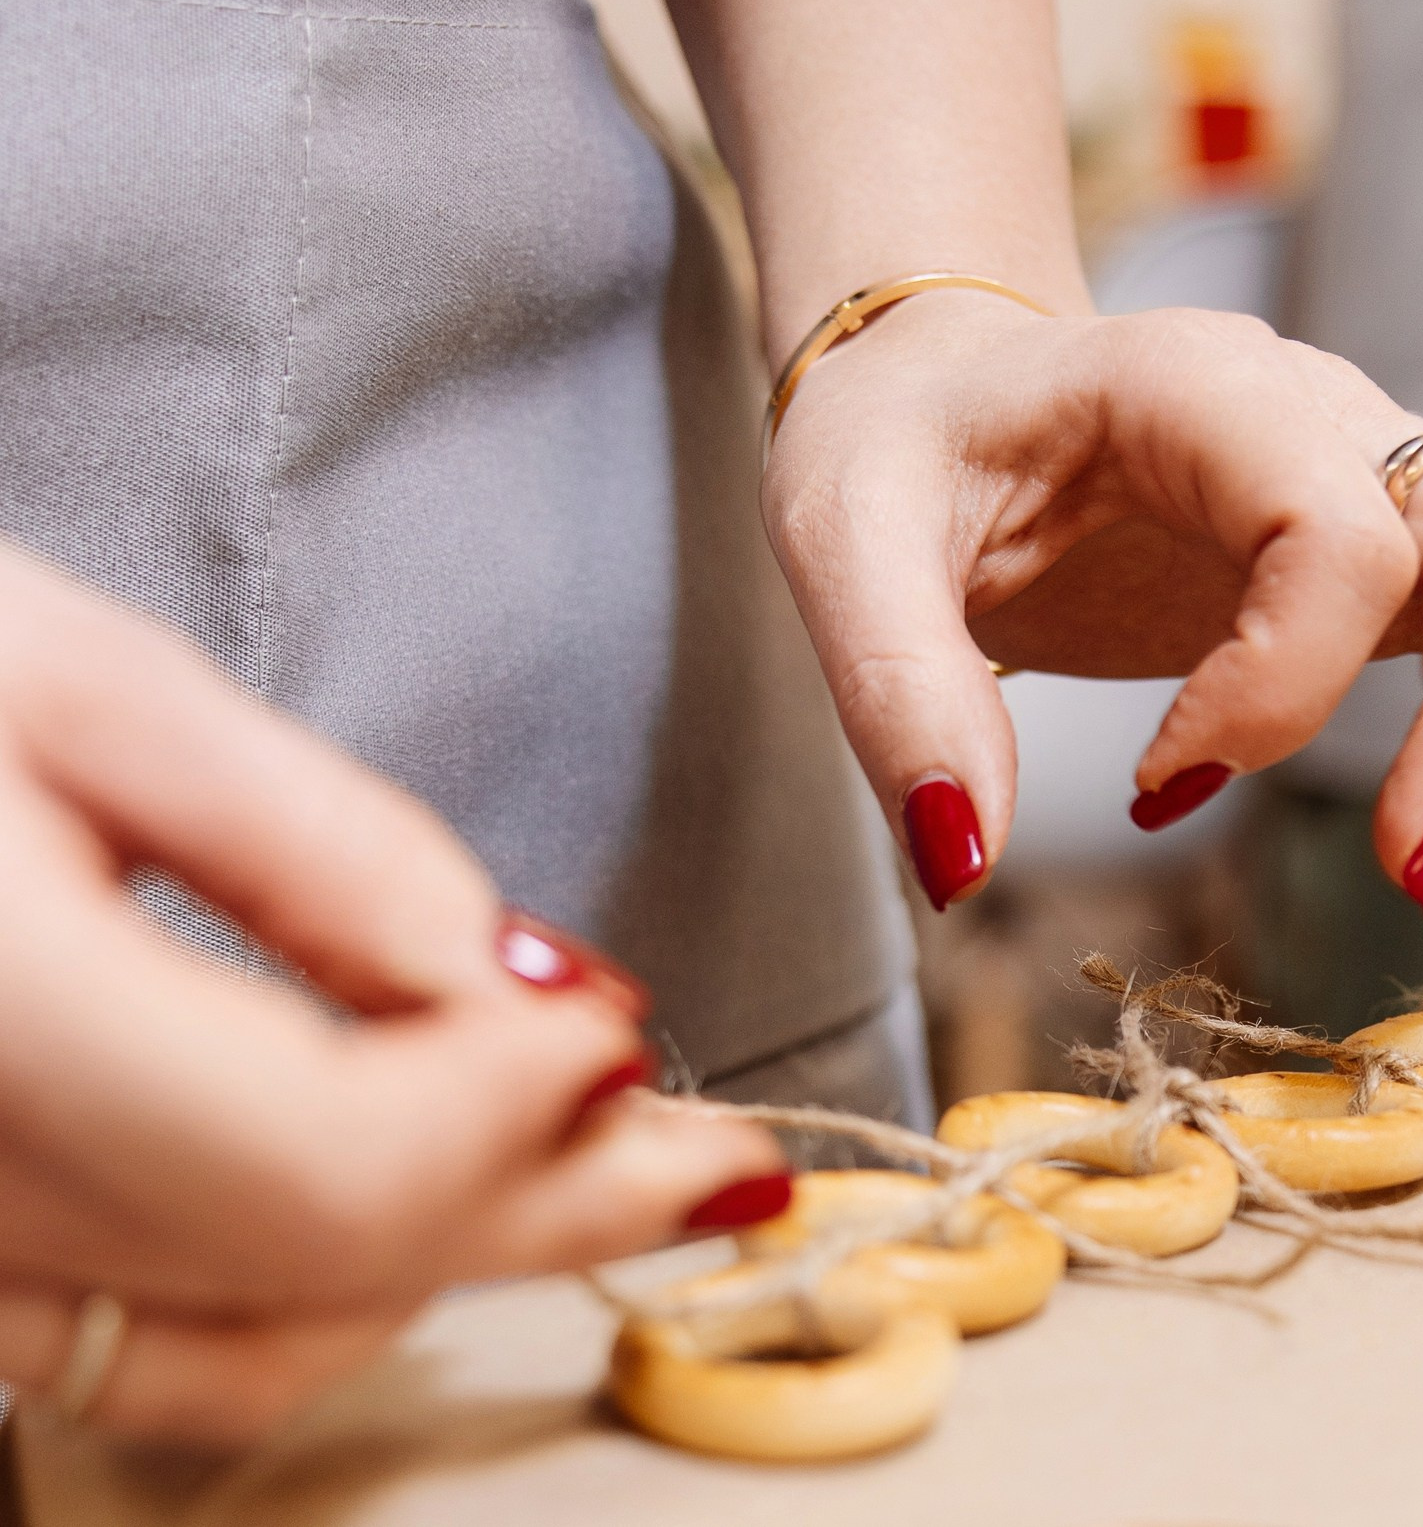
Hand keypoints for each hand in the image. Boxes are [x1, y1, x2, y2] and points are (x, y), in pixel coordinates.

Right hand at [0, 547, 783, 1443]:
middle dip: (551, 1203)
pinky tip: (403, 1205)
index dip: (512, 1108)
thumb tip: (523, 982)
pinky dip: (300, 1295)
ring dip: (440, 1266)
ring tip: (593, 1168)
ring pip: (232, 1350)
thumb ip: (316, 848)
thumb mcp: (86, 685)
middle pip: (315, 1266)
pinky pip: (127, 1350)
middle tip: (723, 1155)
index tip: (628, 1020)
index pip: (322, 1158)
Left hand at [761, 293, 1422, 913]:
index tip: (1159, 781)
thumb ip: (897, 694)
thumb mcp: (839, 545)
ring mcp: (1371, 457)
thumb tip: (966, 861)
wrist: (946, 385)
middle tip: (1411, 866)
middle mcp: (1314, 402)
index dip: (1279, 681)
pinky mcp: (1393, 529)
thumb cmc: (901, 448)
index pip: (1332, 519)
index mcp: (1188, 382)